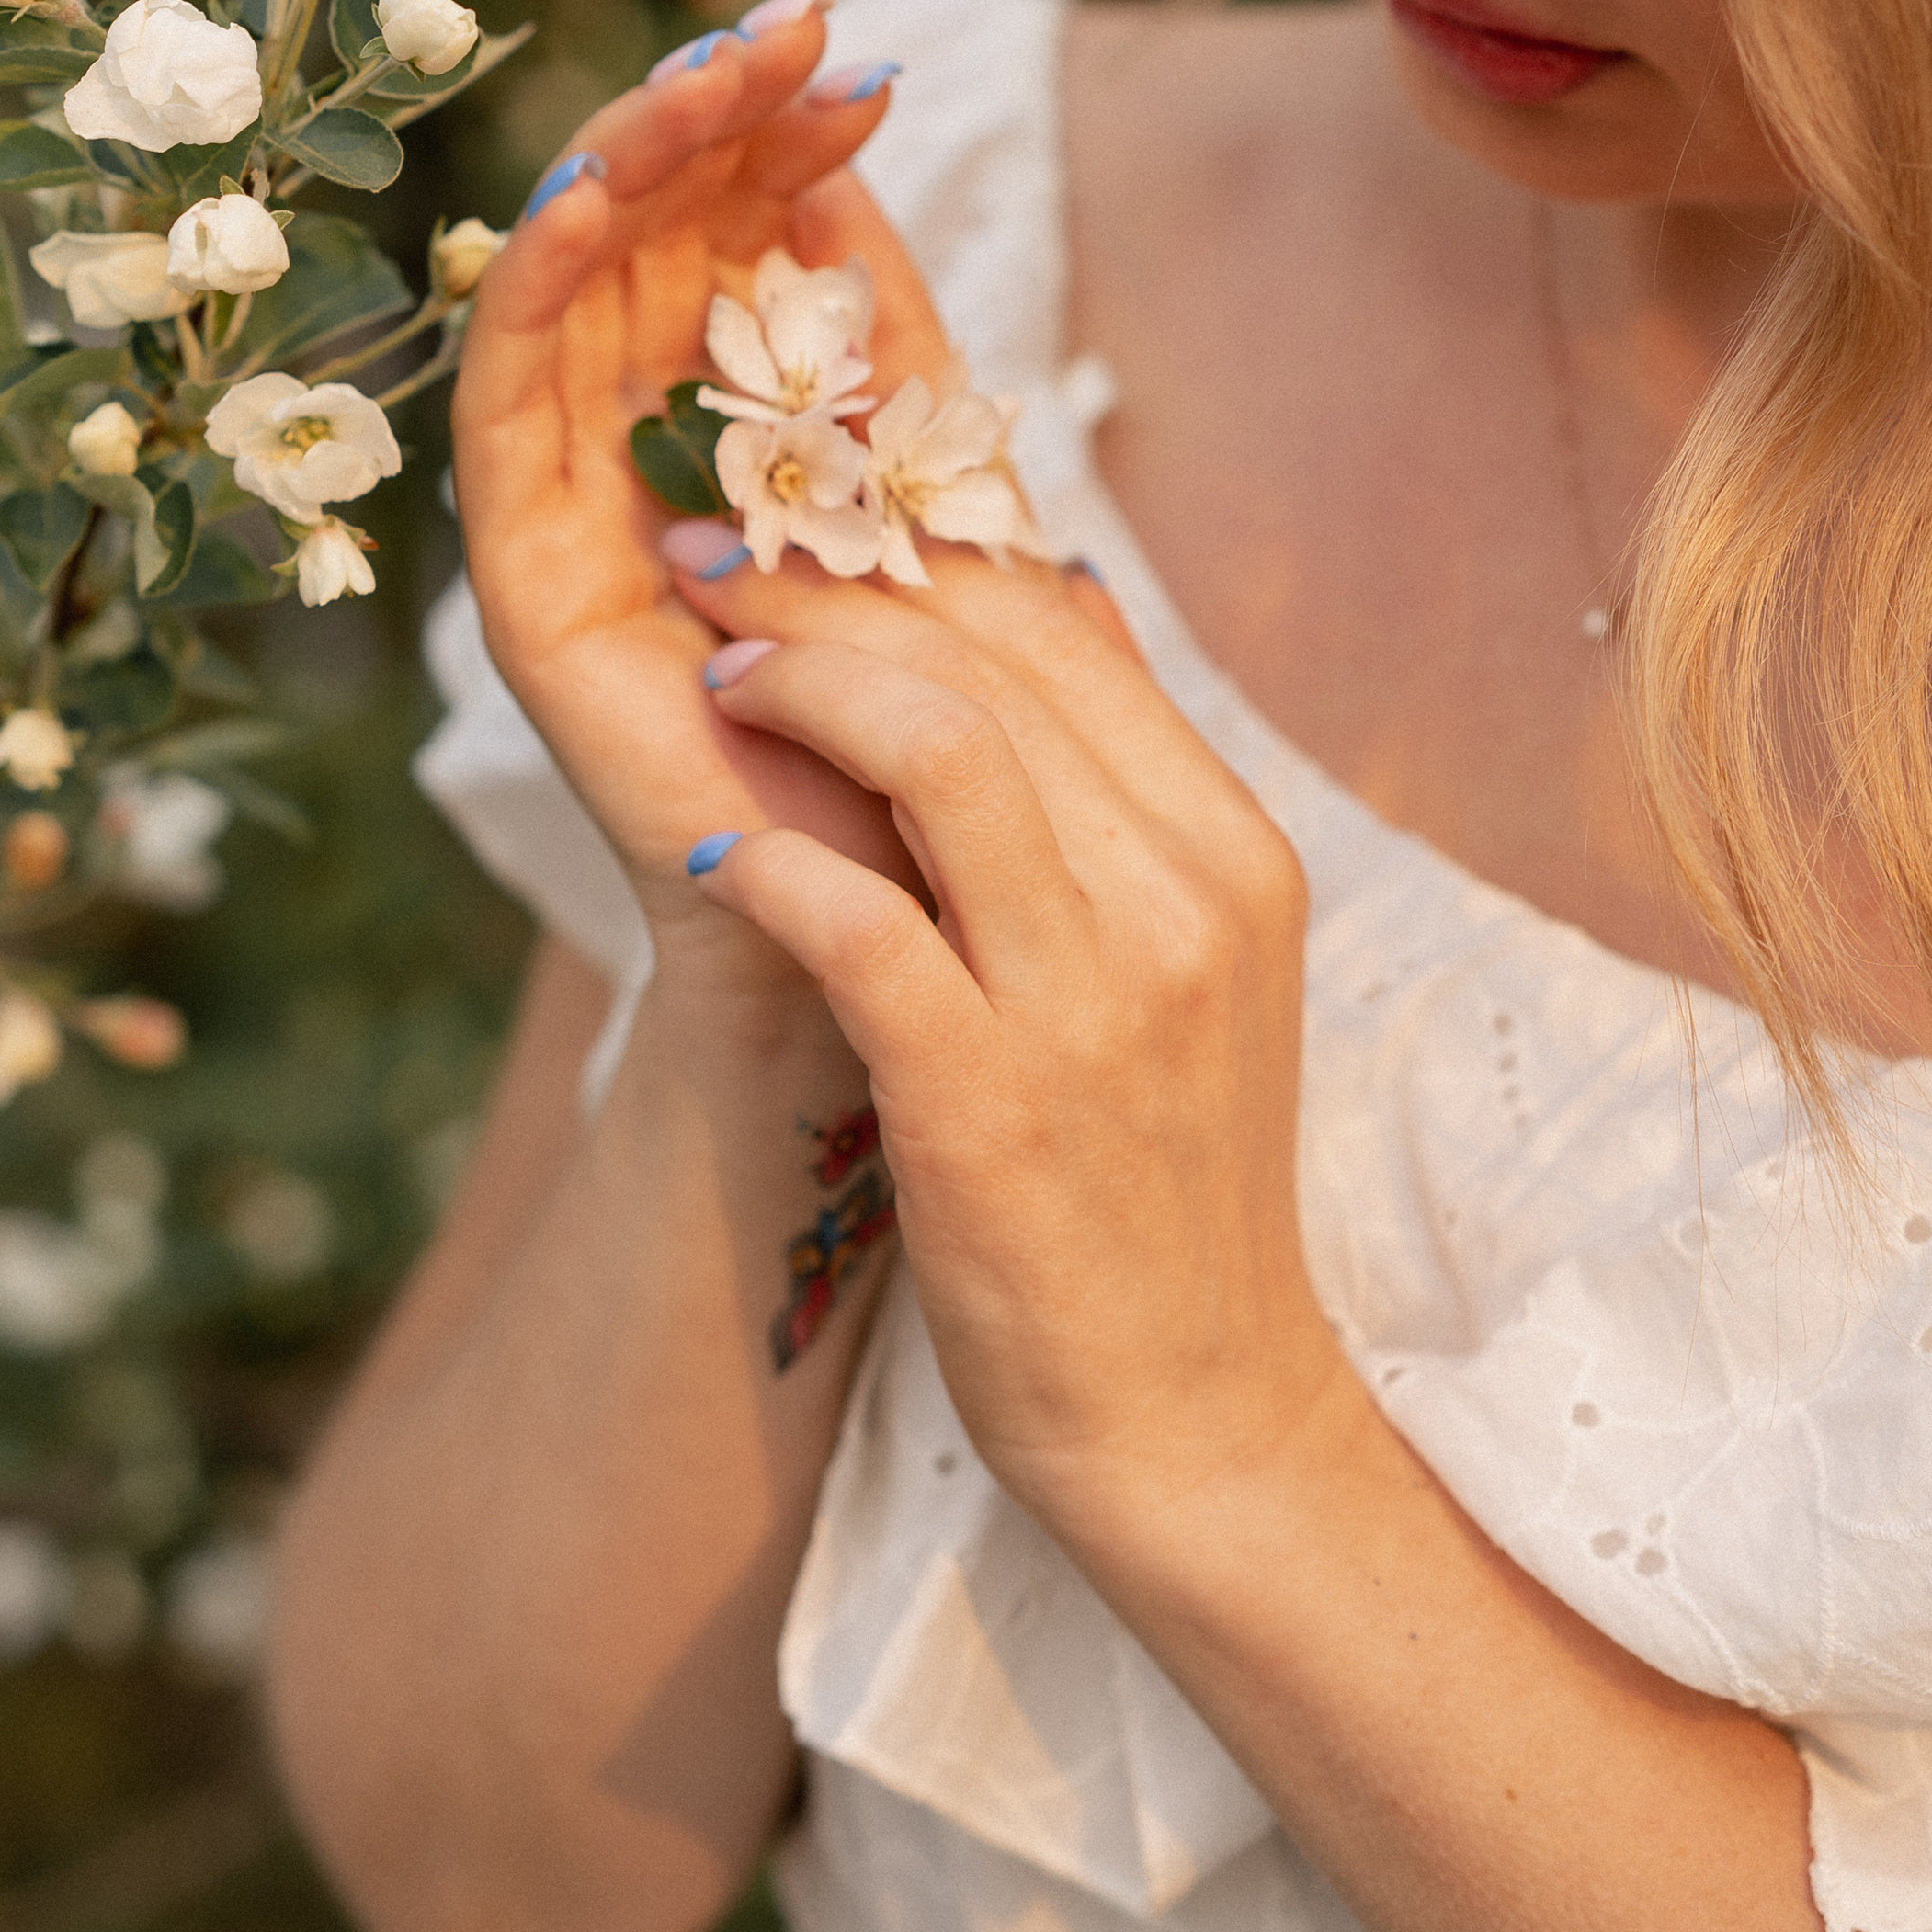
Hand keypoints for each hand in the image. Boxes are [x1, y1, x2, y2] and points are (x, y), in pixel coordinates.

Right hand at [451, 0, 955, 963]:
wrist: (899, 950)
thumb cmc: (942, 757)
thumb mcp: (939, 517)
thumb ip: (892, 373)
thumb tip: (856, 177)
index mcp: (747, 427)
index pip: (740, 241)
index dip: (785, 142)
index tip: (861, 62)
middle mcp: (642, 450)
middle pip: (646, 236)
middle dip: (710, 119)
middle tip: (791, 32)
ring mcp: (574, 510)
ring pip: (571, 285)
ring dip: (632, 162)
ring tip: (710, 75)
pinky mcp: (524, 576)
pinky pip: (507, 398)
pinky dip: (540, 283)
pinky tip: (599, 192)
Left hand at [659, 540, 1341, 1529]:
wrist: (1200, 1418)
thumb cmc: (1161, 1184)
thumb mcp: (1194, 961)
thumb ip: (1128, 783)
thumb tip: (1066, 592)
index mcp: (1231, 849)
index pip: (1062, 627)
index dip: (909, 545)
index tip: (793, 514)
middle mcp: (1183, 899)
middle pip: (991, 660)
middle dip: (824, 580)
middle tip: (700, 547)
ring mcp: (1096, 1000)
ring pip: (940, 751)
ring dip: (799, 684)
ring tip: (707, 671)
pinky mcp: (994, 1101)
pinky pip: (862, 926)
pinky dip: (773, 864)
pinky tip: (711, 847)